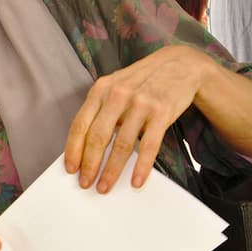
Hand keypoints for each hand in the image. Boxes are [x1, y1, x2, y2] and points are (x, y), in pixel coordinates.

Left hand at [64, 45, 215, 192]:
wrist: (180, 64)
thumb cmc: (142, 80)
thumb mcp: (115, 86)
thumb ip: (100, 109)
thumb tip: (85, 146)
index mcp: (101, 89)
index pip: (80, 124)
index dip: (73, 149)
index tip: (70, 169)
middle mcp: (118, 94)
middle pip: (97, 137)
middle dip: (90, 164)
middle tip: (86, 183)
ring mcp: (140, 103)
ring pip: (121, 145)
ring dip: (112, 170)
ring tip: (105, 186)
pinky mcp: (161, 112)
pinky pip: (148, 145)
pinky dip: (141, 167)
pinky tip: (136, 181)